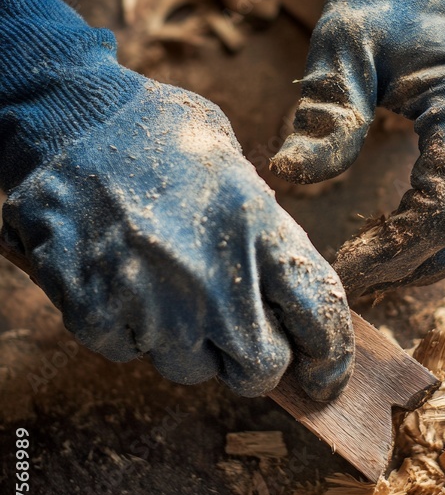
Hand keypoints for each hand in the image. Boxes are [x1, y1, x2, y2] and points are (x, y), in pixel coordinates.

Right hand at [0, 0, 353, 398]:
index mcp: (259, 231)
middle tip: (238, 332)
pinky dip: (129, 327)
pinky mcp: (98, 317)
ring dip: (187, 341)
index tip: (324, 376)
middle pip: (259, 369)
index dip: (330, 358)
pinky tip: (122, 276)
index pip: (321, 317)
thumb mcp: (233, 165)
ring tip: (166, 281)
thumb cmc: (155, 130)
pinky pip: (129, 351)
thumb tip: (284, 285)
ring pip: (190, 368)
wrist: (64, 118)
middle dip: (254, 360)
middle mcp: (214, 280)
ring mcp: (154, 305)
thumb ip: (264, 232)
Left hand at [271, 0, 444, 296]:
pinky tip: (395, 244)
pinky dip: (441, 240)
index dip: (395, 253)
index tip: (343, 272)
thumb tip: (290, 177)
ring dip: (427, 263)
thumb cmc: (387, 0)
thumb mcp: (343, 41)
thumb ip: (326, 109)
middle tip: (349, 282)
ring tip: (367, 271)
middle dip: (409, 270)